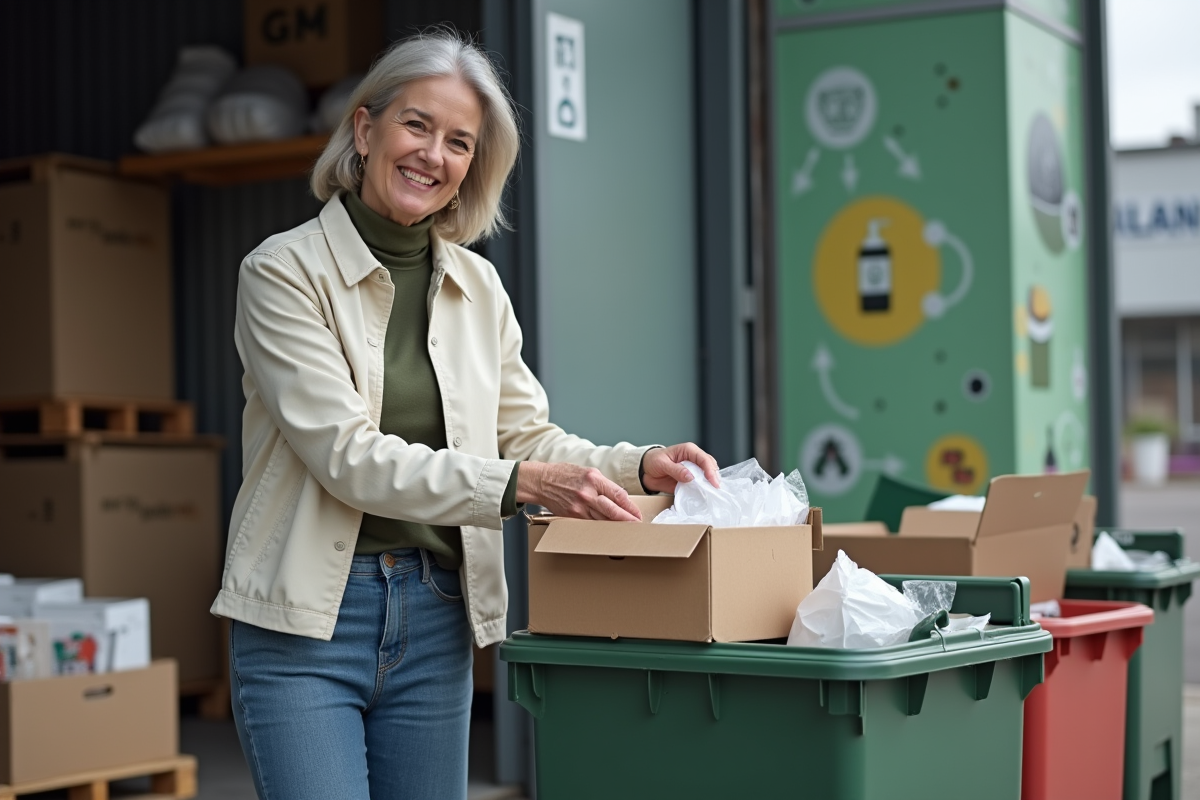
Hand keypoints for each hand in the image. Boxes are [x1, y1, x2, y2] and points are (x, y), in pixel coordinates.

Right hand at [517, 462, 642, 520]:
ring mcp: (580, 506)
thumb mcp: (587, 472)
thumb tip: (618, 497)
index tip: (637, 513)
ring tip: (627, 530)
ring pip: (603, 519)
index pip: (618, 495)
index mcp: (594, 478)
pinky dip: (601, 527)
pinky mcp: (573, 515)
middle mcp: (588, 493)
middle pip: (613, 510)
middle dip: (628, 519)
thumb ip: (603, 484)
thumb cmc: (564, 474)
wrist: (542, 481)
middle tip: (637, 525)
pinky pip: (591, 523)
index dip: (630, 506)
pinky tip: (609, 530)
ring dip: (616, 526)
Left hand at [641, 443, 719, 493]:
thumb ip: (676, 470)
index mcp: (688, 450)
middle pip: (710, 466)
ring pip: (708, 476)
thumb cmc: (653, 461)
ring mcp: (693, 470)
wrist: (645, 471)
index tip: (713, 482)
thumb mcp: (662, 464)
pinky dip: (703, 490)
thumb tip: (691, 477)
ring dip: (710, 484)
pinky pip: (700, 485)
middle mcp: (694, 459)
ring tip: (712, 493)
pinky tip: (705, 495)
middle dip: (714, 477)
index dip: (710, 470)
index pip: (704, 459)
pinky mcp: (691, 480)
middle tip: (715, 489)